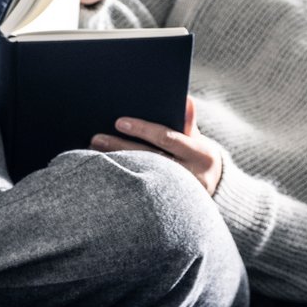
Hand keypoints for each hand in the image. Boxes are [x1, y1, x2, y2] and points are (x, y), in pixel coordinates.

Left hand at [90, 97, 224, 196]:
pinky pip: (139, 195)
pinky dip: (120, 182)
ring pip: (141, 179)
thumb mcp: (199, 141)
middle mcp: (191, 177)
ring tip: (94, 155)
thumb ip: (188, 123)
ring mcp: (178, 195)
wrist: (213, 190)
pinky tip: (102, 173)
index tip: (119, 122)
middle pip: (149, 160)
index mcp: (201, 155)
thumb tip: (186, 99)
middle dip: (121, 148)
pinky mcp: (166, 208)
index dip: (144, 130)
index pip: (168, 139)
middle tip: (96, 138)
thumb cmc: (199, 157)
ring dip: (116, 166)